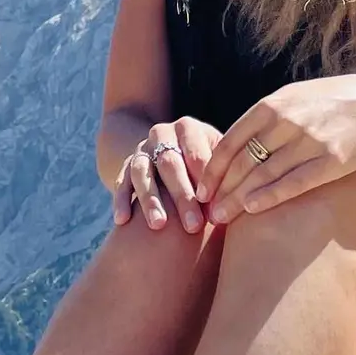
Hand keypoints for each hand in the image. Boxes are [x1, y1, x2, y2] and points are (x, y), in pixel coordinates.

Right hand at [114, 117, 223, 232]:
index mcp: (188, 128)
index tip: (215, 210)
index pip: (196, 154)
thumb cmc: (208, 167)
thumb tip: (235, 206)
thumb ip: (226, 177)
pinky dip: (121, 200)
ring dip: (150, 199)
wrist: (171, 153)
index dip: (205, 181)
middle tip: (194, 226)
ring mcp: (141, 149)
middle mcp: (161, 133)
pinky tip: (122, 220)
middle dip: (182, 196)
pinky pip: (121, 182)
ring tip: (159, 225)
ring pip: (142, 172)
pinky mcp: (125, 165)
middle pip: (170, 163)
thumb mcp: (218, 161)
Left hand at [198, 77, 355, 224]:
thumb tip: (226, 148)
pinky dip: (271, 196)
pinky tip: (253, 209)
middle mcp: (287, 122)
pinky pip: (295, 182)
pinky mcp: (331, 160)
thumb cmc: (322, 106)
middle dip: (222, 189)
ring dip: (239, 199)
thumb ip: (260, 121)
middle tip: (206, 212)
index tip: (199, 190)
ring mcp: (309, 140)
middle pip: (244, 161)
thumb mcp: (289, 101)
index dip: (212, 168)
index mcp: (271, 106)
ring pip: (265, 174)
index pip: (231, 142)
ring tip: (222, 218)